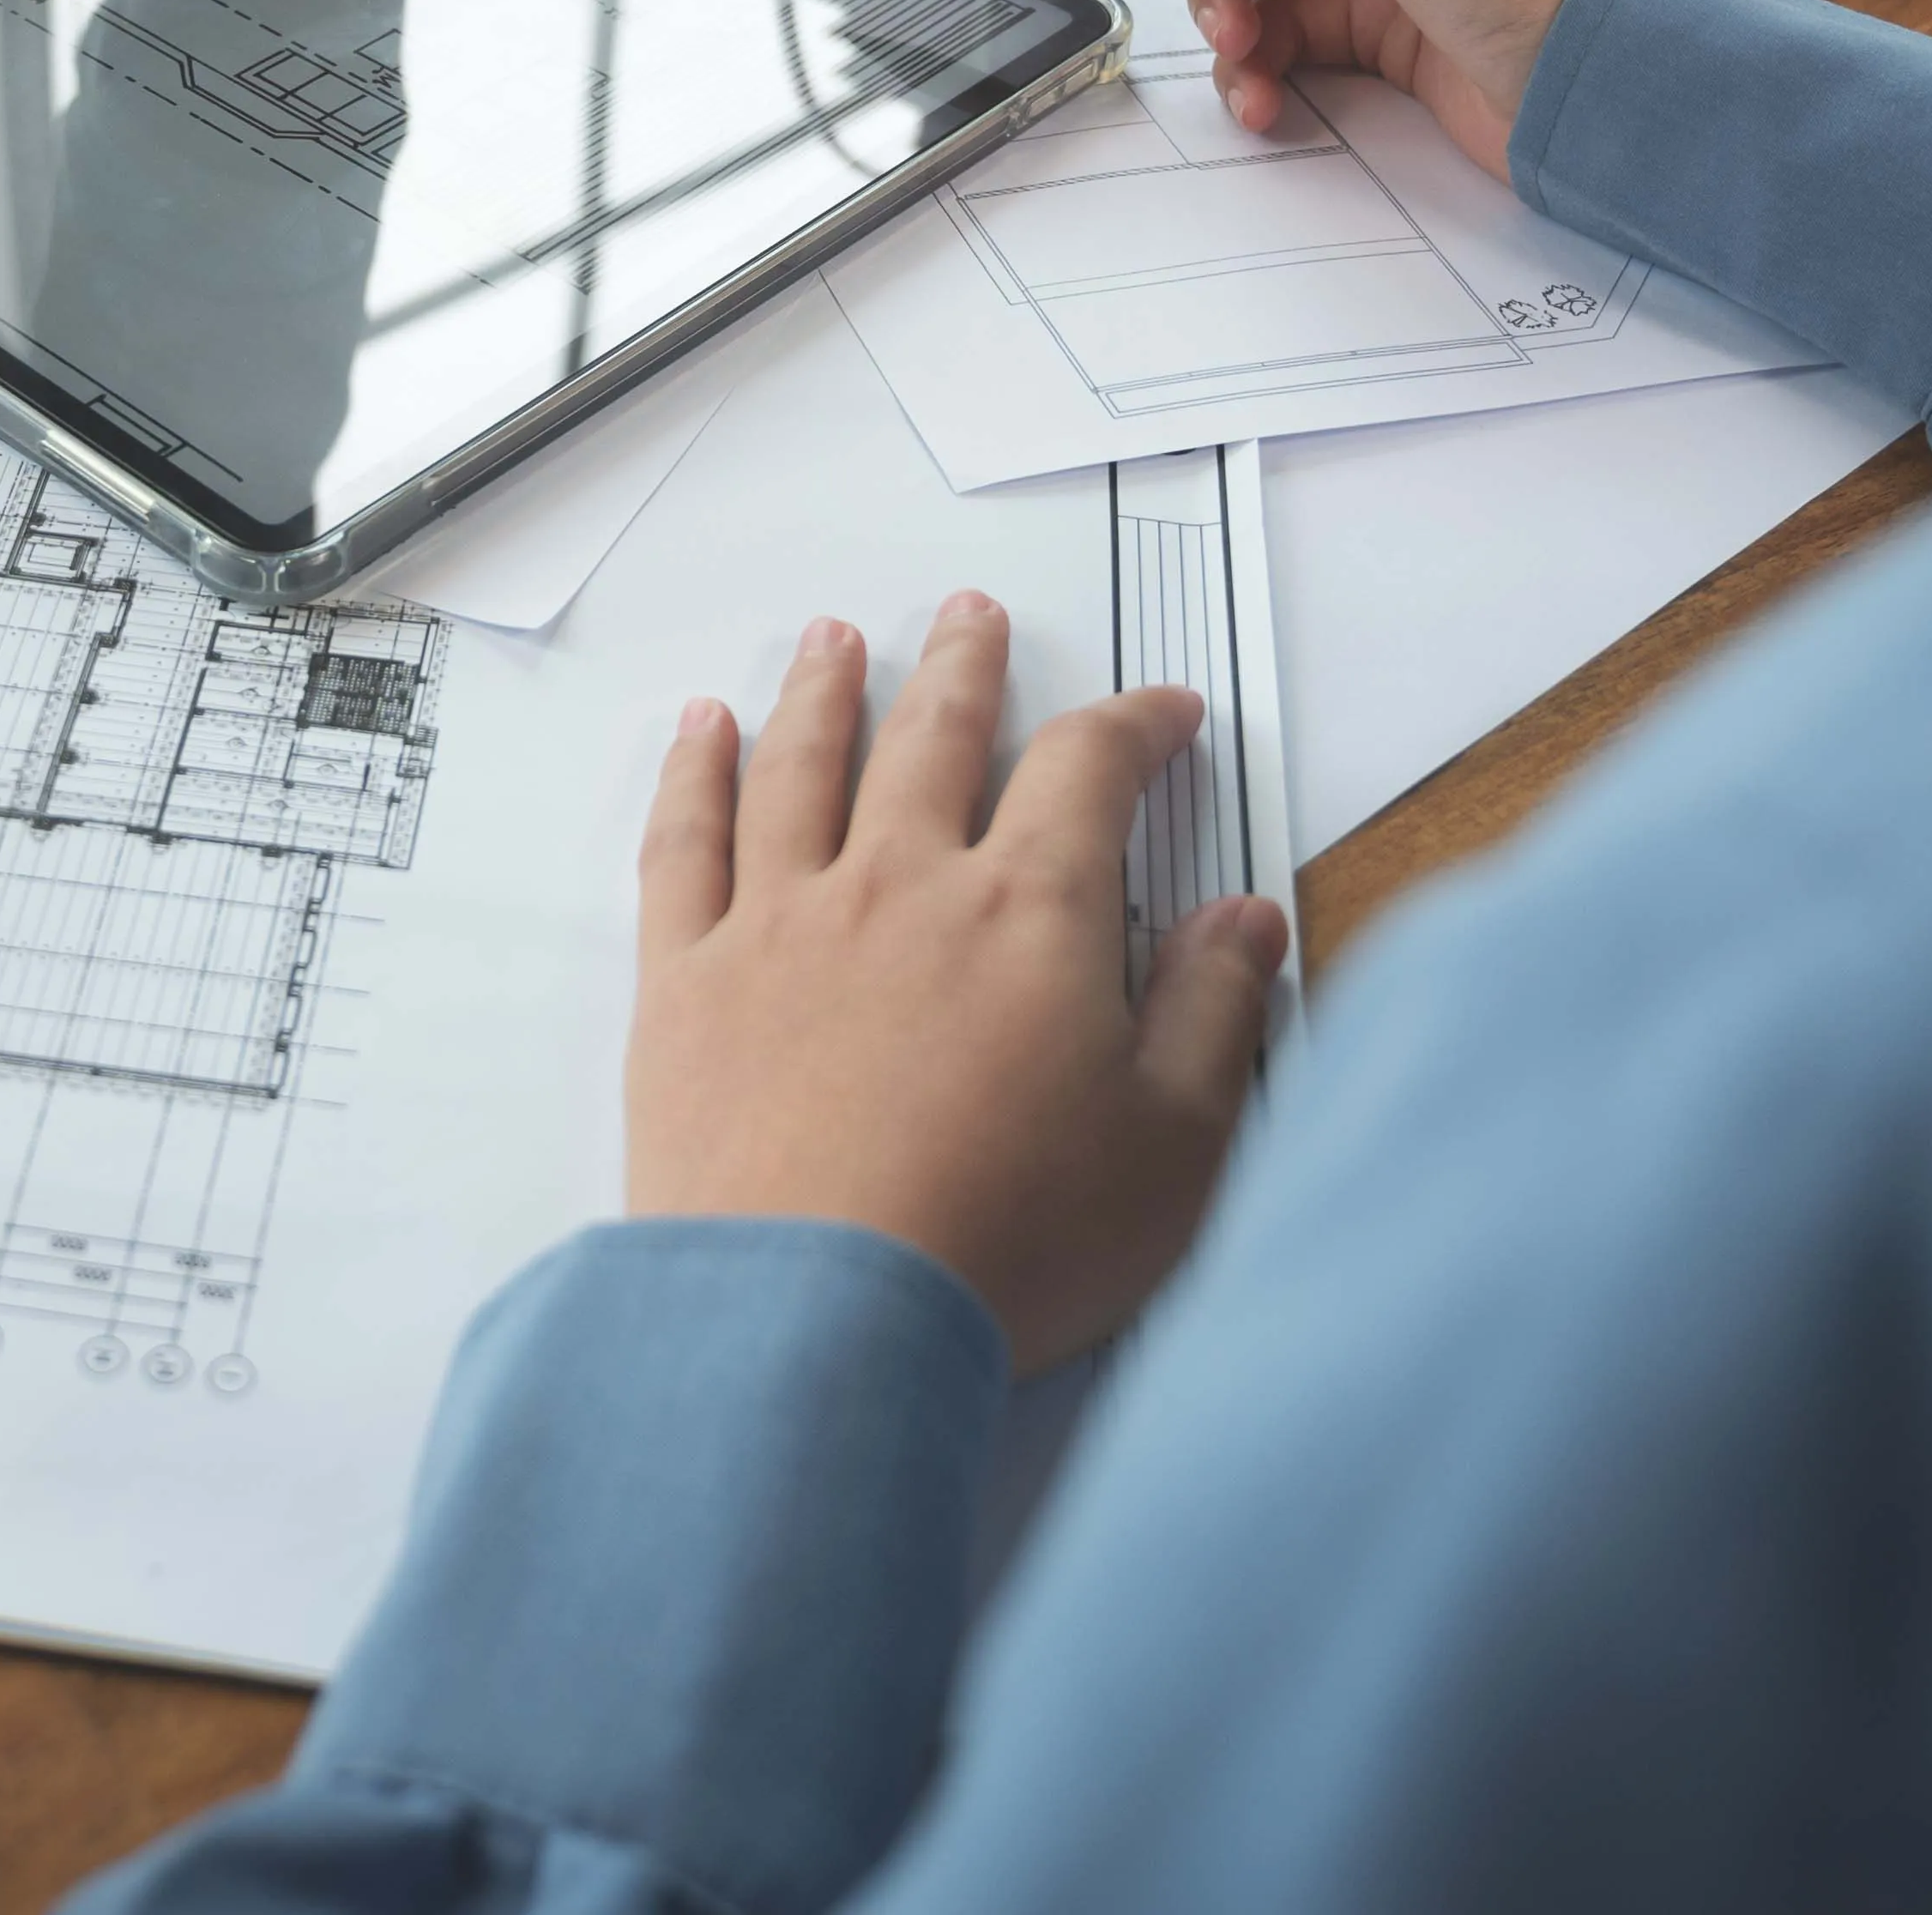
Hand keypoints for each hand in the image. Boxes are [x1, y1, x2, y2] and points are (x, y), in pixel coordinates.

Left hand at [628, 599, 1284, 1370]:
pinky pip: (686, 845)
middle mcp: (900, 886)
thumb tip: (1245, 922)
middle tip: (970, 615)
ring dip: (824, 691)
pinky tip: (702, 734)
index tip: (1162, 712)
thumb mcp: (1171, 1147)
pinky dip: (695, 776)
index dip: (1134, 726)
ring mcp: (781, 924)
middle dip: (962, 668)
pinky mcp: (687, 983)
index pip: (1090, 772)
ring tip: (833, 640)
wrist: (816, 1316)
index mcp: (1030, 914)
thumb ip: (1212, 1016)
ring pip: (803, 767)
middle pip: (933, 738)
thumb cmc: (1005, 1243)